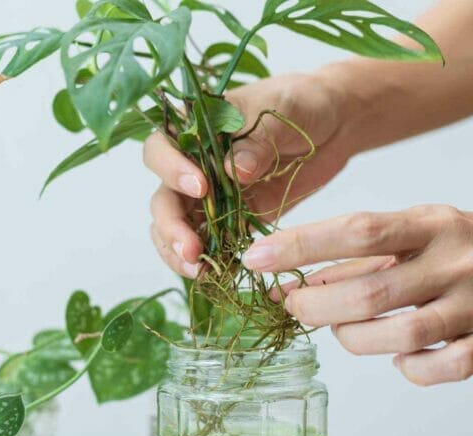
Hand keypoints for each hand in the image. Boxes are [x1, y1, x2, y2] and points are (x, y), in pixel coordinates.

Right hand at [146, 72, 355, 277]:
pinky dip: (204, 260)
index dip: (170, 169)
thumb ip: (258, 140)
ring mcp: (207, 195)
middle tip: (191, 249)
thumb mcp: (283, 111)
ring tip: (197, 271)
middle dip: (171, 225)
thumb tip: (235, 171)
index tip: (200, 186)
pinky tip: (212, 275)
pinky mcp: (228, 218)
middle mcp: (191, 164)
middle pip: (162, 197)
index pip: (160, 148)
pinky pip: (205, 241)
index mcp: (194, 130)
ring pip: (174, 225)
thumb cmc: (302, 103)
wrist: (333, 123)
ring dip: (177, 250)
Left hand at [240, 205, 472, 386]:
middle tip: (294, 305)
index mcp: (432, 224)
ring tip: (342, 329)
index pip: (357, 231)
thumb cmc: (458, 251)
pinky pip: (440, 368)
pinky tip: (398, 356)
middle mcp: (457, 260)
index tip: (255, 258)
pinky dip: (408, 368)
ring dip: (352, 338)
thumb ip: (356, 258)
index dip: (300, 246)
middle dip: (315, 306)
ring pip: (399, 336)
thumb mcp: (414, 234)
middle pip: (368, 292)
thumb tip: (289, 284)